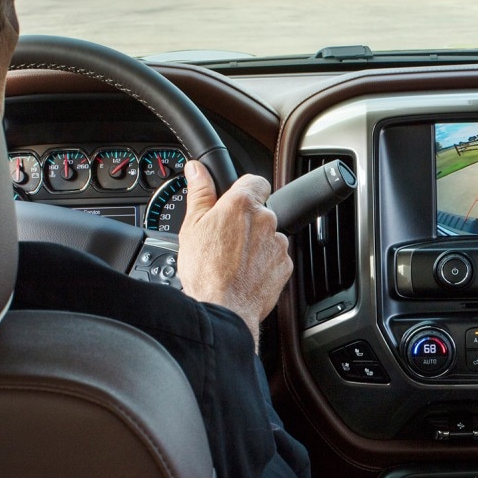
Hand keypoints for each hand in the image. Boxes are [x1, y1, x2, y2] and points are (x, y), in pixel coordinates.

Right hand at [176, 160, 291, 349]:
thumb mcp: (192, 226)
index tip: (234, 200)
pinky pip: (275, 257)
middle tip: (224, 239)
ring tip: (233, 260)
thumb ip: (199, 192)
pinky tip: (245, 273)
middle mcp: (266, 220)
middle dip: (245, 221)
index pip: (255, 181)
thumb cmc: (206, 271)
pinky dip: (263, 263)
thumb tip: (197, 170)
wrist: (224, 308)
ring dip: (255, 243)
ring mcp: (278, 243)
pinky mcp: (285, 265)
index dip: (244, 189)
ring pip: (268, 235)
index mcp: (242, 204)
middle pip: (260, 211)